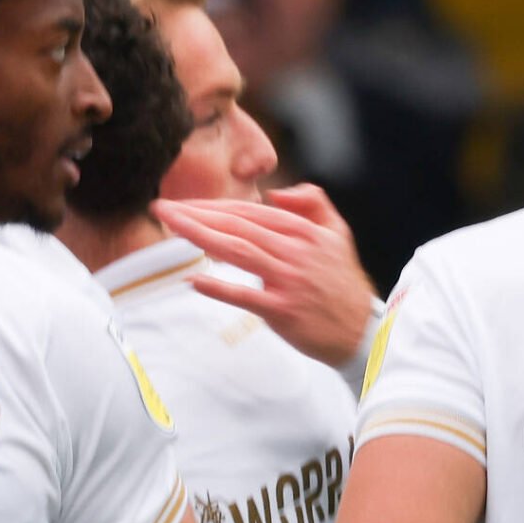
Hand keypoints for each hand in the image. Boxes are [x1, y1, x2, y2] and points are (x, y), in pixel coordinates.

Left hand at [154, 185, 376, 364]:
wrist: (361, 330)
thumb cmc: (341, 284)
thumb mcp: (338, 232)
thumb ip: (313, 202)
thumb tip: (276, 193)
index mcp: (304, 231)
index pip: (250, 212)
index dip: (214, 205)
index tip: (183, 204)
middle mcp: (294, 251)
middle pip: (238, 226)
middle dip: (197, 214)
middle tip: (162, 208)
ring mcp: (288, 281)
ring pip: (239, 251)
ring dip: (201, 237)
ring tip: (171, 228)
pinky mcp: (283, 311)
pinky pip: (246, 297)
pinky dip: (220, 288)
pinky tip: (194, 280)